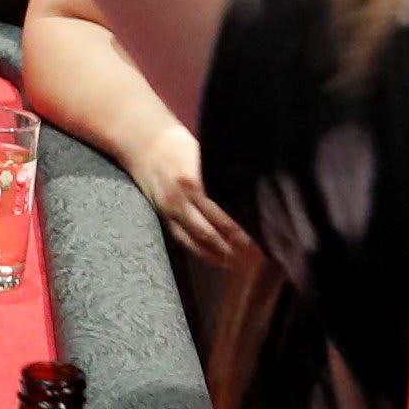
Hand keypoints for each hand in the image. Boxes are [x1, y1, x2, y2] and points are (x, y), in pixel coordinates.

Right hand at [125, 125, 251, 268]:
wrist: (145, 146)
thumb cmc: (181, 147)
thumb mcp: (205, 153)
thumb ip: (224, 173)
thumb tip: (256, 188)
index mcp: (197, 178)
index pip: (226, 207)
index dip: (245, 223)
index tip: (263, 232)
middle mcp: (184, 196)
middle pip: (217, 226)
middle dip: (240, 243)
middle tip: (261, 252)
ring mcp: (173, 209)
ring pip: (202, 237)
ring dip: (224, 252)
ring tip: (246, 261)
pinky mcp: (165, 219)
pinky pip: (186, 241)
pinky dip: (205, 253)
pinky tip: (221, 260)